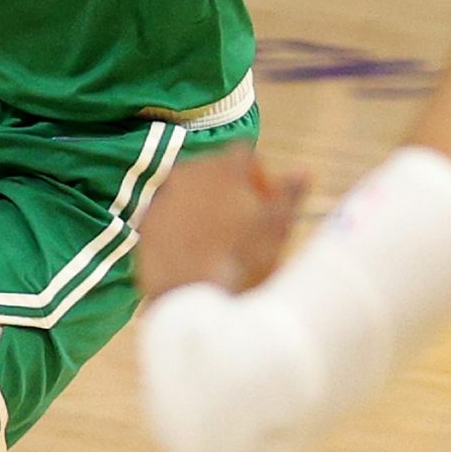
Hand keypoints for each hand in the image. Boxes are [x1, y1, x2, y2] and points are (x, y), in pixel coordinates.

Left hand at [135, 146, 307, 302]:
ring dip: (205, 204)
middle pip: (215, 169)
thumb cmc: (243, 261)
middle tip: (244, 222)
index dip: (260, 176)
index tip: (266, 201)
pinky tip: (194, 249)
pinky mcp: (146, 219)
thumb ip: (290, 194)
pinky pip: (168, 212)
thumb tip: (304, 171)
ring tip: (219, 239)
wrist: (194, 298)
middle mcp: (189, 172)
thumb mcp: (277, 228)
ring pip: (189, 189)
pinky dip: (180, 222)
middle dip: (231, 188)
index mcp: (224, 167)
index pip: (246, 154)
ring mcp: (163, 195)